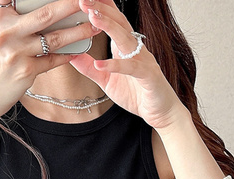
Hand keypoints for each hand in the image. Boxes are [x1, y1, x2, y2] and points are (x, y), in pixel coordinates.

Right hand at [0, 0, 96, 120]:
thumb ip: (11, 14)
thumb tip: (44, 6)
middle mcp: (6, 31)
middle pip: (46, 13)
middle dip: (71, 4)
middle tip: (89, 0)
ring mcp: (16, 52)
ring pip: (54, 38)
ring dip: (78, 31)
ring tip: (94, 26)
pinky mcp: (25, 71)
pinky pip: (53, 60)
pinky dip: (67, 54)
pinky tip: (79, 50)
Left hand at [69, 0, 186, 130]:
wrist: (161, 112)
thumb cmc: (137, 94)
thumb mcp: (107, 81)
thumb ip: (90, 68)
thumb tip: (71, 56)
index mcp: (125, 47)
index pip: (114, 20)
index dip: (102, 7)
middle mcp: (135, 49)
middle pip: (119, 22)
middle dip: (102, 9)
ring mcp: (143, 60)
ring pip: (126, 38)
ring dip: (109, 27)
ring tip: (92, 17)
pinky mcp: (148, 76)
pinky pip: (131, 68)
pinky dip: (115, 65)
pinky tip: (100, 64)